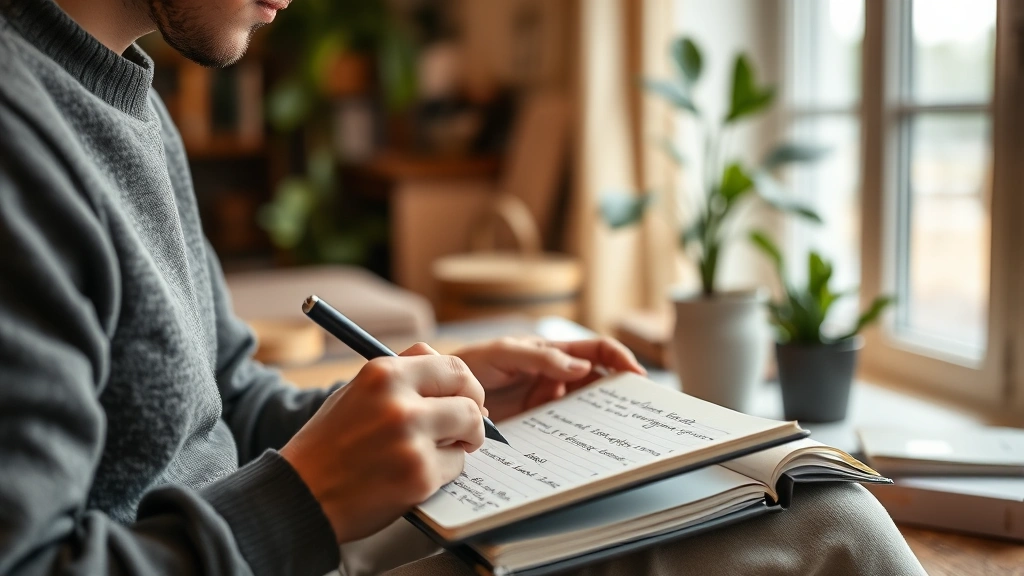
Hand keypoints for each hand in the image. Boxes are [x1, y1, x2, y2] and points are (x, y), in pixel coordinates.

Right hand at [280, 343, 484, 543]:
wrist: (300, 494)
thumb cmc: (330, 444)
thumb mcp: (359, 391)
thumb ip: (404, 375)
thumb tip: (457, 379)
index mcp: (383, 374)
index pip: (454, 367)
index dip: (467, 386)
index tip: (466, 399)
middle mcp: (400, 402)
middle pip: (471, 399)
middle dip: (473, 416)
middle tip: (464, 431)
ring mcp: (411, 440)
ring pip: (469, 431)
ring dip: (459, 445)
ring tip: (433, 454)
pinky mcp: (419, 476)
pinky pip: (455, 467)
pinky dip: (442, 473)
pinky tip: (412, 476)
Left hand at [454, 336, 645, 422]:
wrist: (441, 395)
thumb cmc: (470, 364)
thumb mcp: (503, 353)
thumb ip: (541, 358)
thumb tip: (584, 367)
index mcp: (553, 352)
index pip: (597, 351)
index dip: (620, 359)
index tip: (636, 376)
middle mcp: (556, 376)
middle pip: (598, 382)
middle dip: (618, 392)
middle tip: (635, 409)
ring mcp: (548, 402)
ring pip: (585, 408)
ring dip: (600, 417)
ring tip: (617, 430)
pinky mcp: (538, 425)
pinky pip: (565, 430)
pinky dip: (578, 436)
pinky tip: (585, 445)